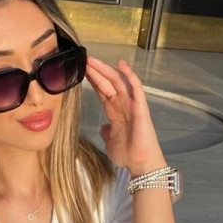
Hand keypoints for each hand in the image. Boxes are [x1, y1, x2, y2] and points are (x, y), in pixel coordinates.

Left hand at [85, 54, 166, 174]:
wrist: (140, 163)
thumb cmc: (127, 155)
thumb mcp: (110, 142)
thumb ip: (107, 133)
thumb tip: (103, 127)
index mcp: (114, 112)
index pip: (102, 92)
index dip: (93, 80)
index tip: (82, 70)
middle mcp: (122, 105)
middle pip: (107, 83)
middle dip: (95, 71)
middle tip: (84, 59)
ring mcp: (131, 104)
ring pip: (118, 81)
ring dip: (105, 70)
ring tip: (93, 59)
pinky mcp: (140, 106)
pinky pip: (136, 87)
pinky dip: (129, 75)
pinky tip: (121, 64)